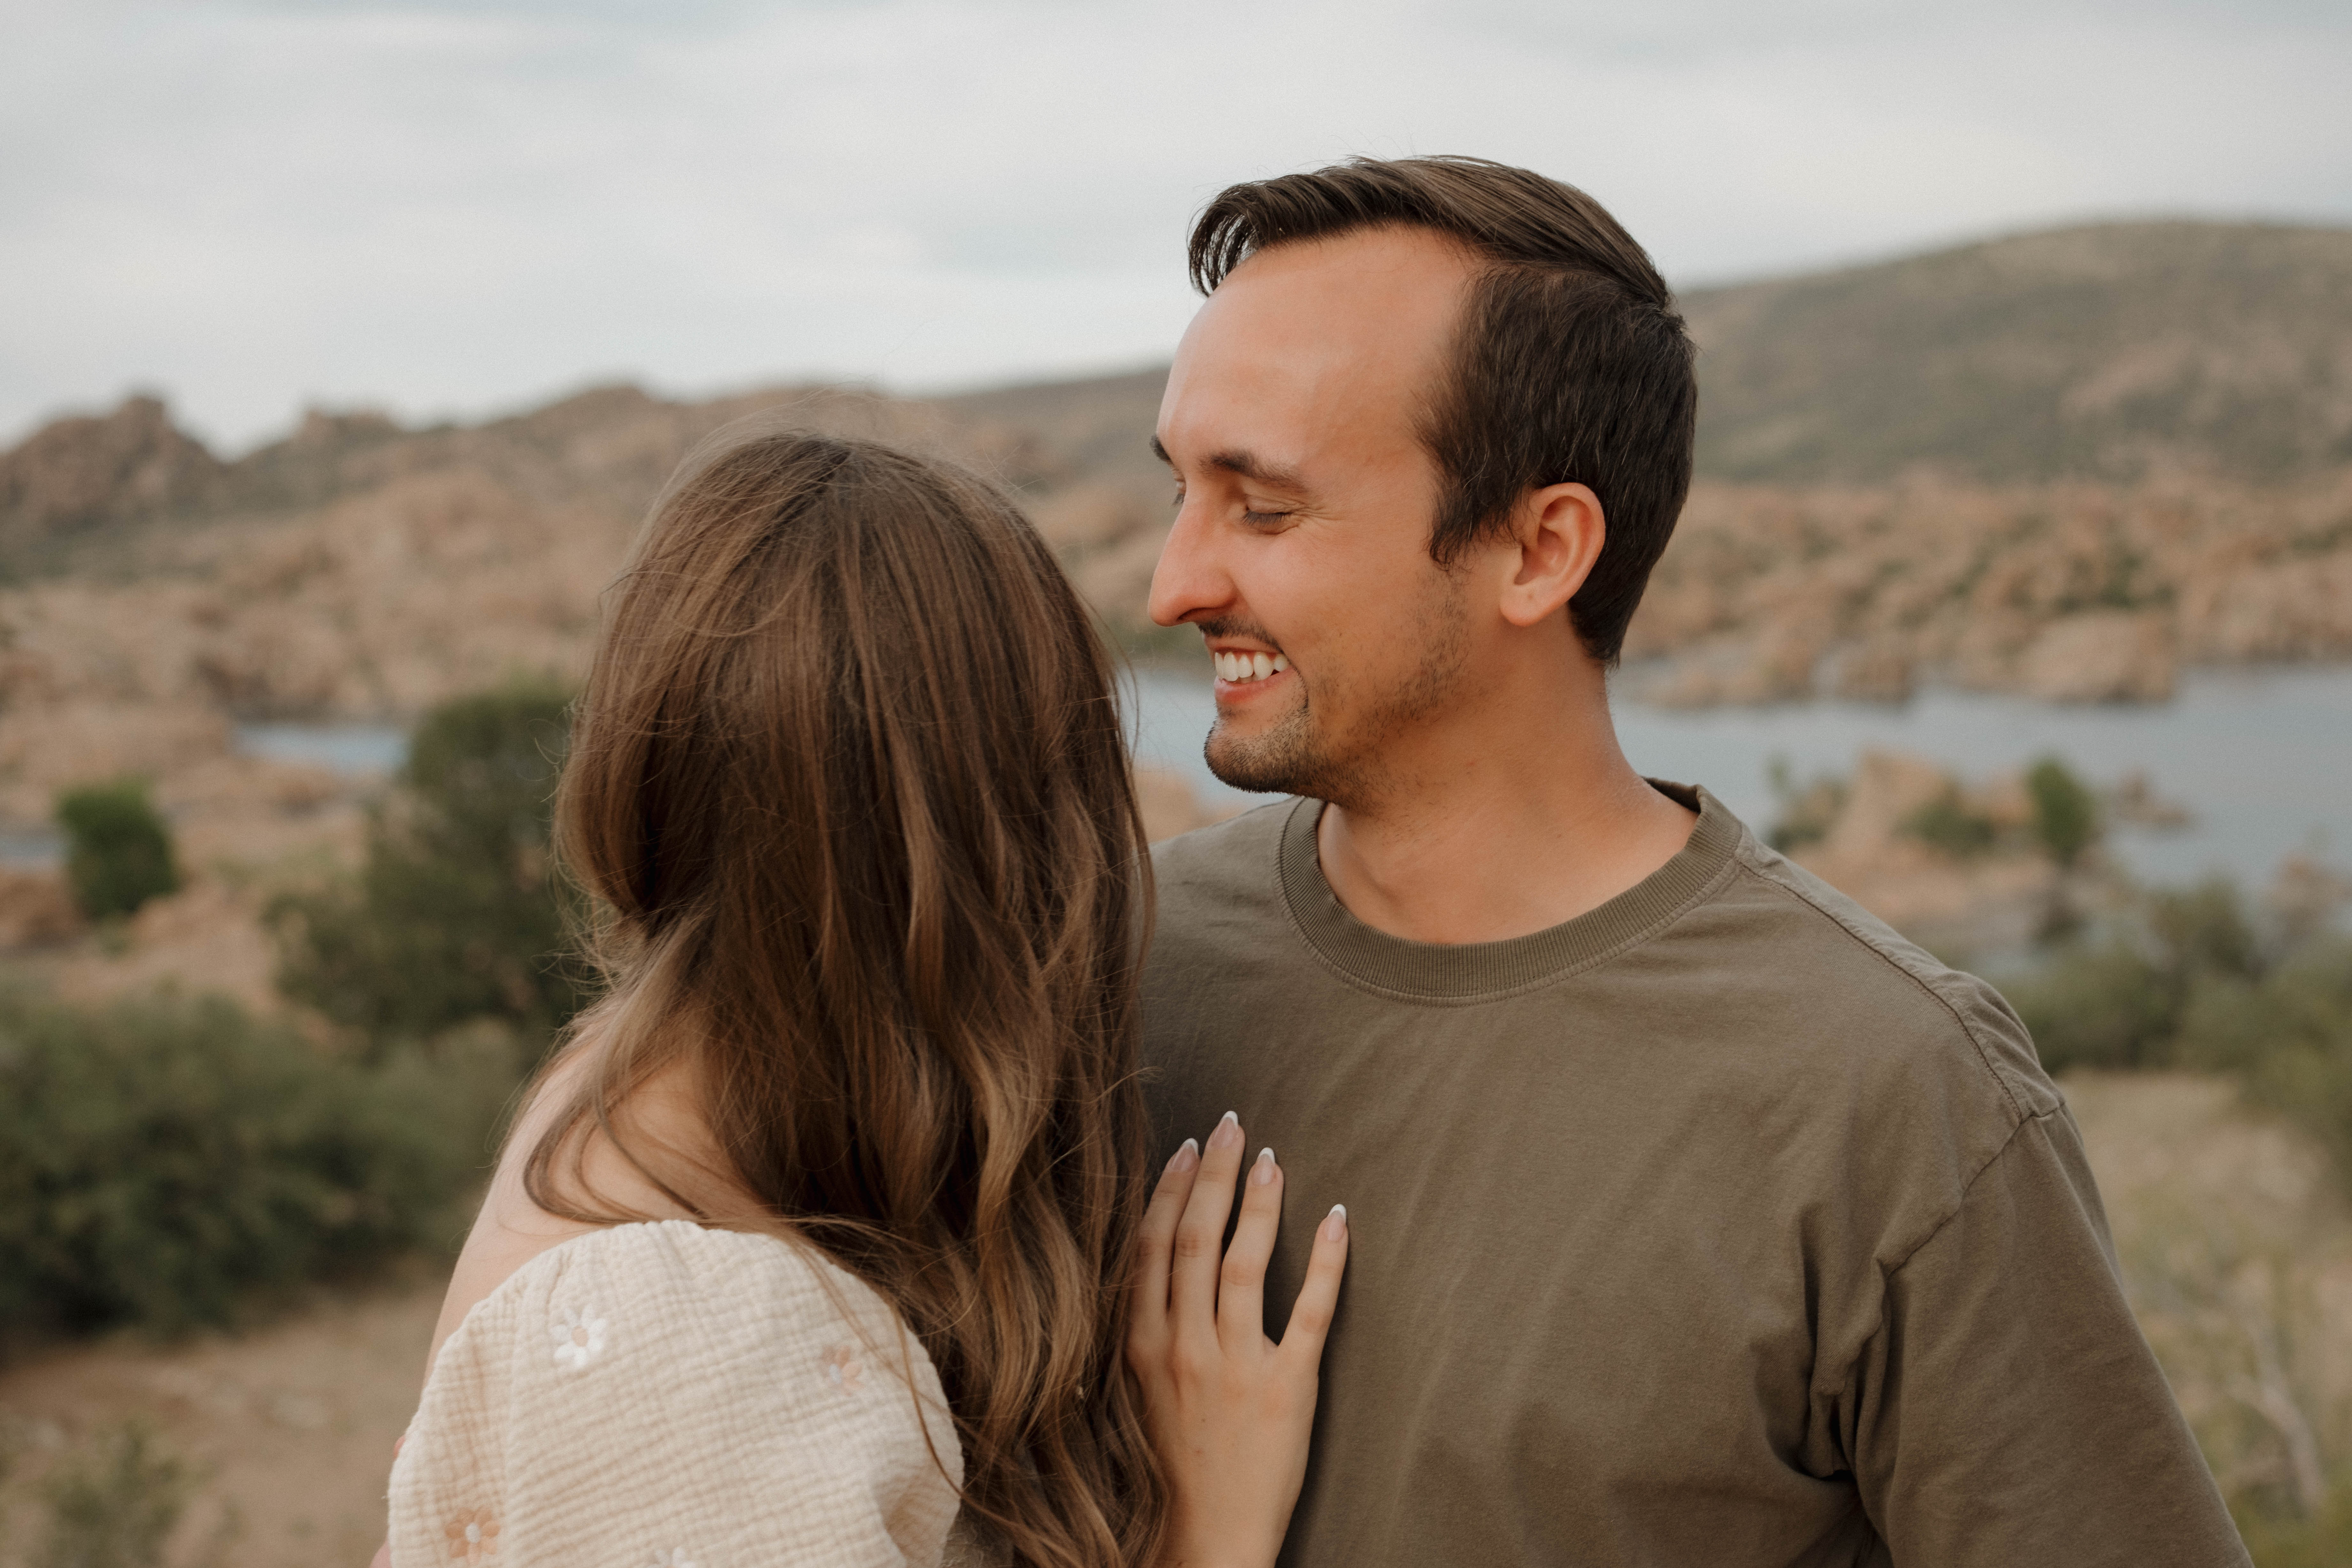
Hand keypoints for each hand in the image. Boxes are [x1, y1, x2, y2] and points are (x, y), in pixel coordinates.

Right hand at [1127, 1112, 1349, 1567]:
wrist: (1202, 1545)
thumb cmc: (1166, 1471)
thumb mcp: (1132, 1396)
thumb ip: (1139, 1334)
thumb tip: (1145, 1272)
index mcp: (1142, 1347)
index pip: (1151, 1246)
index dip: (1170, 1189)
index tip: (1187, 1147)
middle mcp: (1184, 1347)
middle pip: (1195, 1239)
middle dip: (1215, 1174)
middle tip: (1233, 1126)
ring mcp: (1236, 1366)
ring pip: (1247, 1262)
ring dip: (1261, 1203)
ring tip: (1274, 1159)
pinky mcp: (1287, 1389)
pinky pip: (1311, 1311)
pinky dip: (1328, 1261)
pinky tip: (1338, 1218)